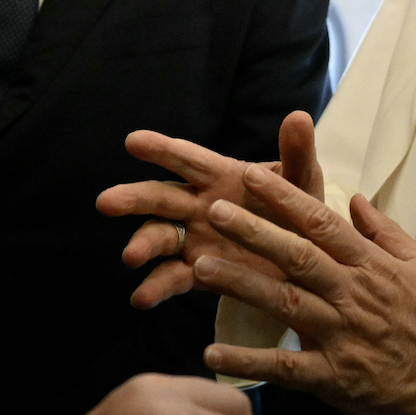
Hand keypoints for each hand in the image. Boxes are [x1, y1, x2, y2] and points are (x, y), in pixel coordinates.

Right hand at [96, 110, 323, 308]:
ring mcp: (196, 239)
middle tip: (106, 202)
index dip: (162, 149)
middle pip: (162, 196)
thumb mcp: (303, 185)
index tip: (133, 141)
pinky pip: (173, 278)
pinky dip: (156, 286)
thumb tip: (299, 117)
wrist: (309, 263)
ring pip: (160, 236)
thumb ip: (298, 155)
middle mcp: (200, 205)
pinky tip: (142, 297)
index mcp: (222, 176)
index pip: (188, 158)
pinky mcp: (199, 273)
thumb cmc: (301, 213)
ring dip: (142, 243)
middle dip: (135, 198)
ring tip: (130, 256)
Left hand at [195, 166, 415, 414]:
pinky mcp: (336, 378)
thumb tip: (356, 198)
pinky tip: (214, 351)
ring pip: (284, 302)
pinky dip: (249, 359)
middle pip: (296, 255)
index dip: (284, 197)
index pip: (322, 222)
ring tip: (200, 267)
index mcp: (371, 266)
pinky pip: (285, 367)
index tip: (252, 176)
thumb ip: (384, 232)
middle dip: (253, 230)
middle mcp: (353, 295)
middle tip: (214, 210)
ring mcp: (343, 336)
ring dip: (240, 284)